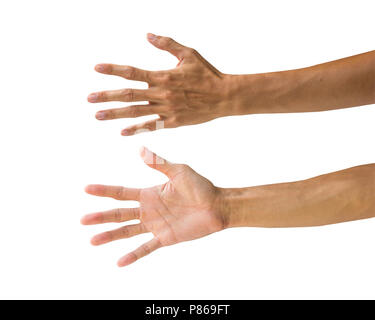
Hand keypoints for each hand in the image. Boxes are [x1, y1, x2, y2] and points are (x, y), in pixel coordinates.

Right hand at [81, 147, 225, 266]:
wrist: (217, 206)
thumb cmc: (200, 187)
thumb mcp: (178, 171)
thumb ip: (158, 162)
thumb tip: (139, 148)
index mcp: (150, 194)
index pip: (121, 193)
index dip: (104, 190)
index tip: (86, 188)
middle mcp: (149, 210)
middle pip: (120, 214)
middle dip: (101, 216)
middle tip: (82, 220)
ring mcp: (156, 225)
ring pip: (127, 231)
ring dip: (110, 236)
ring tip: (92, 240)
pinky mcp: (165, 238)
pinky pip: (146, 248)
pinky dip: (133, 255)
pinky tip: (119, 262)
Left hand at [87, 33, 232, 135]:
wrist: (224, 97)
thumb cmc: (207, 74)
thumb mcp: (188, 54)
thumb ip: (167, 44)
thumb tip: (147, 35)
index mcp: (163, 76)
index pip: (133, 72)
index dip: (114, 69)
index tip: (97, 68)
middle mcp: (162, 93)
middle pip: (129, 95)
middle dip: (107, 96)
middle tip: (89, 99)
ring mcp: (167, 109)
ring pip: (136, 112)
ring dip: (116, 114)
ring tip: (98, 116)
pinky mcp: (173, 122)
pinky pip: (152, 126)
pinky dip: (137, 129)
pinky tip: (122, 132)